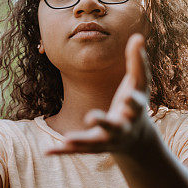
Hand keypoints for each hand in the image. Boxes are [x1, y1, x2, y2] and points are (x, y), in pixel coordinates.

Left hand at [45, 33, 153, 157]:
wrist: (136, 139)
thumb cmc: (135, 103)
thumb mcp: (140, 84)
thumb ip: (138, 62)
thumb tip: (138, 36)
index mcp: (134, 110)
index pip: (135, 104)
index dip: (132, 102)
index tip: (128, 98)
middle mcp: (122, 127)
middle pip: (113, 126)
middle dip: (103, 122)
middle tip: (91, 117)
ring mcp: (107, 139)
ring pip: (94, 142)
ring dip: (81, 140)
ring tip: (67, 139)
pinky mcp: (94, 147)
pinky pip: (77, 150)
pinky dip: (63, 151)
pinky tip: (47, 151)